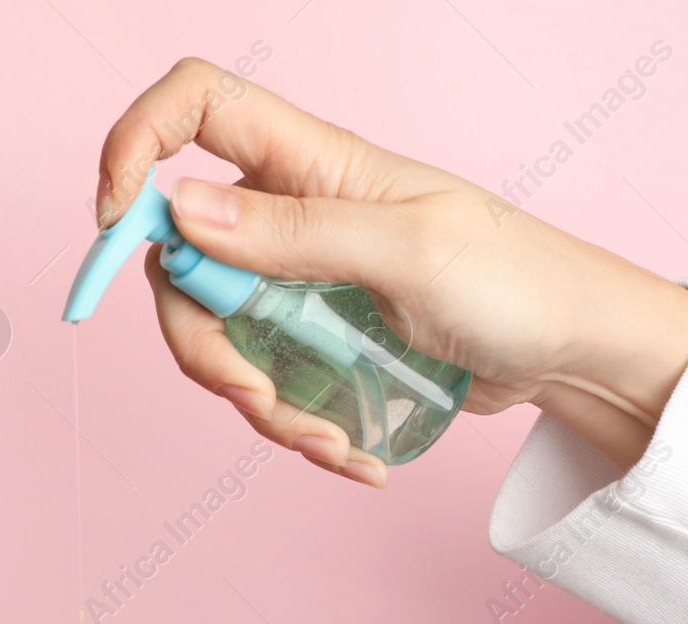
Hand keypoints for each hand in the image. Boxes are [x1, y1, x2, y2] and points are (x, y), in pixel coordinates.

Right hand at [97, 58, 687, 483]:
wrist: (571, 352)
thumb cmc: (515, 279)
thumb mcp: (406, 251)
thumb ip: (292, 231)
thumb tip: (179, 211)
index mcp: (311, 160)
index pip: (195, 106)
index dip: (137, 143)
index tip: (117, 221)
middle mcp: (289, 212)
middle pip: (181, 257)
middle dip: (202, 339)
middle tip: (255, 393)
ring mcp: (298, 279)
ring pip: (214, 332)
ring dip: (254, 401)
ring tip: (327, 440)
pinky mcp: (315, 338)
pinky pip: (262, 379)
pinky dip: (291, 425)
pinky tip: (348, 453)